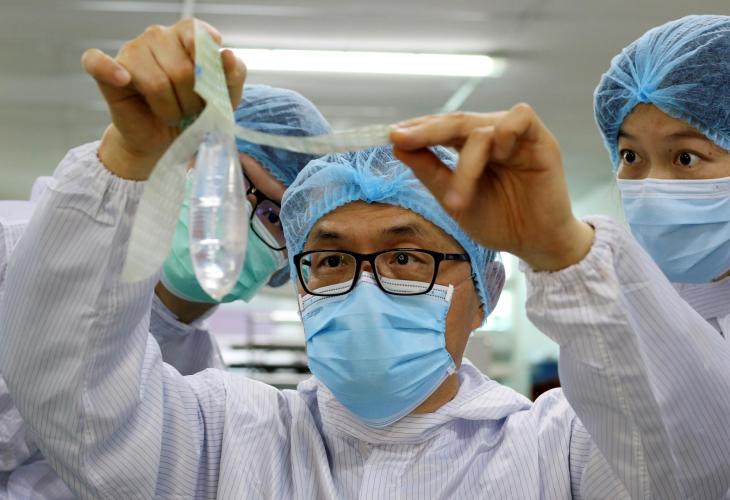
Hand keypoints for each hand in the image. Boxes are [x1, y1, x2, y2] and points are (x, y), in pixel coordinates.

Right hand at [81, 18, 246, 179]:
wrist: (166, 139)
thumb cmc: (196, 113)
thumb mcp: (225, 98)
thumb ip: (233, 76)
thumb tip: (228, 55)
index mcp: (187, 35)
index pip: (197, 34)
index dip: (207, 67)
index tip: (210, 87)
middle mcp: (158, 36)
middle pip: (182, 69)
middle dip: (191, 101)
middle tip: (191, 113)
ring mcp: (131, 50)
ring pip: (156, 82)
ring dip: (169, 110)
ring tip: (172, 115)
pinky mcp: (106, 71)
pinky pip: (98, 62)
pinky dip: (109, 70)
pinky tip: (124, 79)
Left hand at [390, 104, 593, 270]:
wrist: (535, 245)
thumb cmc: (499, 221)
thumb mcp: (455, 199)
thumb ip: (430, 172)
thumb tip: (397, 146)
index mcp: (471, 147)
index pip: (442, 128)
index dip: (418, 129)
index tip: (391, 136)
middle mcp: (492, 135)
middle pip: (456, 121)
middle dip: (426, 131)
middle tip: (401, 139)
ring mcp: (516, 137)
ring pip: (481, 129)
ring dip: (466, 163)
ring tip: (457, 200)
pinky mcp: (541, 141)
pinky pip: (520, 118)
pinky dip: (503, 132)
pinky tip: (496, 154)